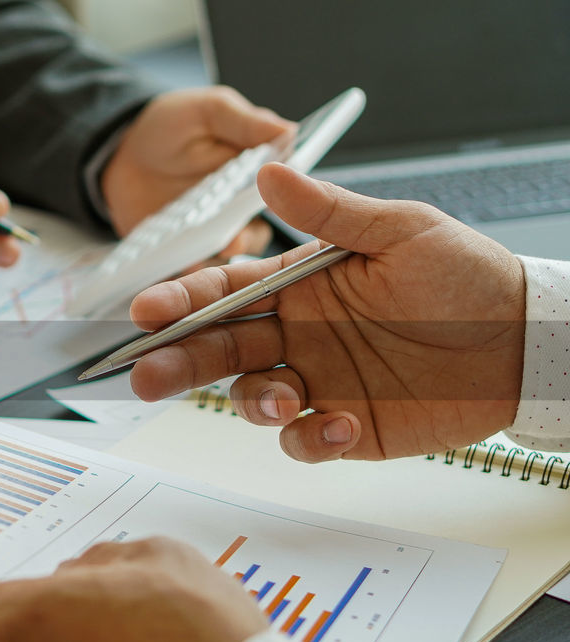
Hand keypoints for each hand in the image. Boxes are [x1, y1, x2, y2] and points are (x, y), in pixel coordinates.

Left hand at [102, 87, 293, 260]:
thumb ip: (244, 122)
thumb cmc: (170, 126)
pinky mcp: (191, 250)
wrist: (121, 157)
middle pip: (261, 226)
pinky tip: (182, 265)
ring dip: (224, 254)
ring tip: (211, 253)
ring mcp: (217, 230)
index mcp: (258, 169)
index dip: (286, 195)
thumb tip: (291, 131)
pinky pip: (198, 266)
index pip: (286, 187)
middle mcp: (243, 204)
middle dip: (250, 233)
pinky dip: (193, 268)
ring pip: (234, 251)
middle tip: (235, 236)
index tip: (279, 197)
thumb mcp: (208, 111)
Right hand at [129, 163, 525, 461]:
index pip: (222, 291)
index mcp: (297, 285)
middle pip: (218, 350)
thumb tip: (268, 171)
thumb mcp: (399, 230)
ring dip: (252, 403)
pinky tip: (342, 423)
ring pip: (252, 399)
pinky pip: (306, 442)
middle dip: (177, 362)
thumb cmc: (466, 276)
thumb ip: (328, 212)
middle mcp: (296, 334)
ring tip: (283, 401)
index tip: (145, 310)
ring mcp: (317, 382)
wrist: (526, 340)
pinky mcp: (346, 427)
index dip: (180, 301)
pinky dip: (311, 439)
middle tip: (147, 376)